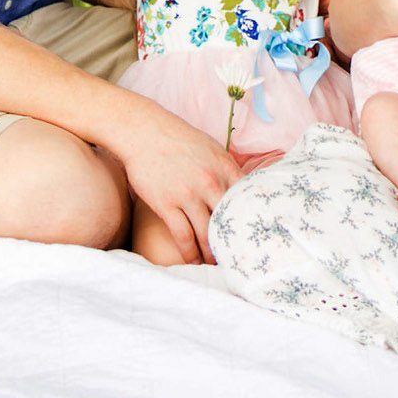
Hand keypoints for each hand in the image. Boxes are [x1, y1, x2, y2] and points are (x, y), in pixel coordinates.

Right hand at [109, 106, 239, 263]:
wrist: (144, 132)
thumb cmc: (178, 139)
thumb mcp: (211, 148)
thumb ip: (226, 169)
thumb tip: (240, 189)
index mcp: (226, 167)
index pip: (248, 200)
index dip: (252, 221)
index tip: (253, 237)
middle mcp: (211, 182)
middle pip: (230, 222)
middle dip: (234, 242)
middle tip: (238, 257)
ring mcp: (189, 195)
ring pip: (207, 234)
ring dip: (212, 254)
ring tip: (216, 265)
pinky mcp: (167, 204)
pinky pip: (183, 236)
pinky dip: (190, 254)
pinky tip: (194, 262)